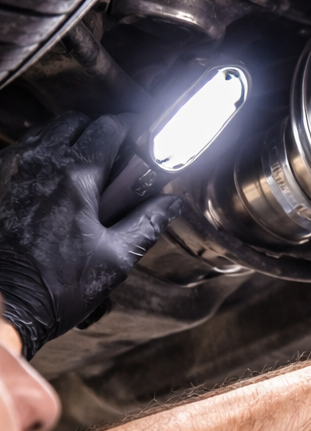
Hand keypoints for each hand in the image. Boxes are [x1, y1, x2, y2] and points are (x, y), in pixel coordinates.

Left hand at [0, 113, 181, 358]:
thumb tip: (172, 203)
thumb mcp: (115, 259)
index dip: (130, 129)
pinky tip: (50, 186)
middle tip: (114, 160)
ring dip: (68, 143)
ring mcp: (10, 169)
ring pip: (45, 133)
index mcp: (74, 176)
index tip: (141, 140)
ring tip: (83, 173)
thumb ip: (146, 223)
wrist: (3, 308)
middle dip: (98, 133)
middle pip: (75, 122)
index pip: (109, 128)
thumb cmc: (56, 287)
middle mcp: (39, 162)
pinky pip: (20, 153)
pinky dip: (40, 158)